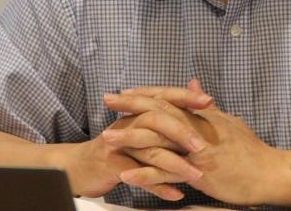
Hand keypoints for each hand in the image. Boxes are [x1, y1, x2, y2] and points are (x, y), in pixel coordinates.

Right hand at [76, 83, 211, 200]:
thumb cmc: (117, 148)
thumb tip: (195, 100)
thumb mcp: (141, 130)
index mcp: (138, 112)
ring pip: (150, 151)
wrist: (80, 166)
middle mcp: (129, 123)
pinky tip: (176, 193)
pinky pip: (138, 176)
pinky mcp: (112, 165)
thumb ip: (166, 116)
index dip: (186, 97)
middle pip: (156, 119)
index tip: (210, 101)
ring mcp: (119, 144)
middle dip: (181, 131)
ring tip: (196, 175)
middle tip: (202, 146)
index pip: (164, 98)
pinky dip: (158, 186)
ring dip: (175, 164)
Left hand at [104, 80, 287, 206]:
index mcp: (203, 116)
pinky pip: (167, 172)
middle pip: (159, 111)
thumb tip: (193, 85)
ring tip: (108, 139)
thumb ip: (206, 106)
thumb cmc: (251, 151)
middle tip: (108, 101)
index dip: (146, 94)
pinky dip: (145, 173)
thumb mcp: (228, 122)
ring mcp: (196, 150)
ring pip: (158, 140)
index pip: (169, 98)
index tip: (126, 91)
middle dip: (131, 105)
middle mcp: (197, 128)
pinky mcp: (199, 172)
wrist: (269, 173)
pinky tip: (126, 173)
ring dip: (130, 138)